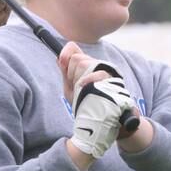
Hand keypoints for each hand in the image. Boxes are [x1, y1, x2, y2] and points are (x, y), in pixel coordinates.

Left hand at [59, 43, 135, 158]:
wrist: (105, 121)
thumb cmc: (87, 105)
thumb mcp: (71, 89)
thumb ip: (66, 73)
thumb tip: (59, 58)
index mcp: (87, 66)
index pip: (74, 49)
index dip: (66, 53)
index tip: (62, 61)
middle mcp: (98, 66)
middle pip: (77, 59)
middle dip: (71, 74)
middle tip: (77, 87)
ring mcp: (106, 72)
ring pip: (85, 64)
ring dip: (78, 79)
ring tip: (84, 91)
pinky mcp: (112, 80)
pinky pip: (97, 74)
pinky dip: (88, 80)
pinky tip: (86, 88)